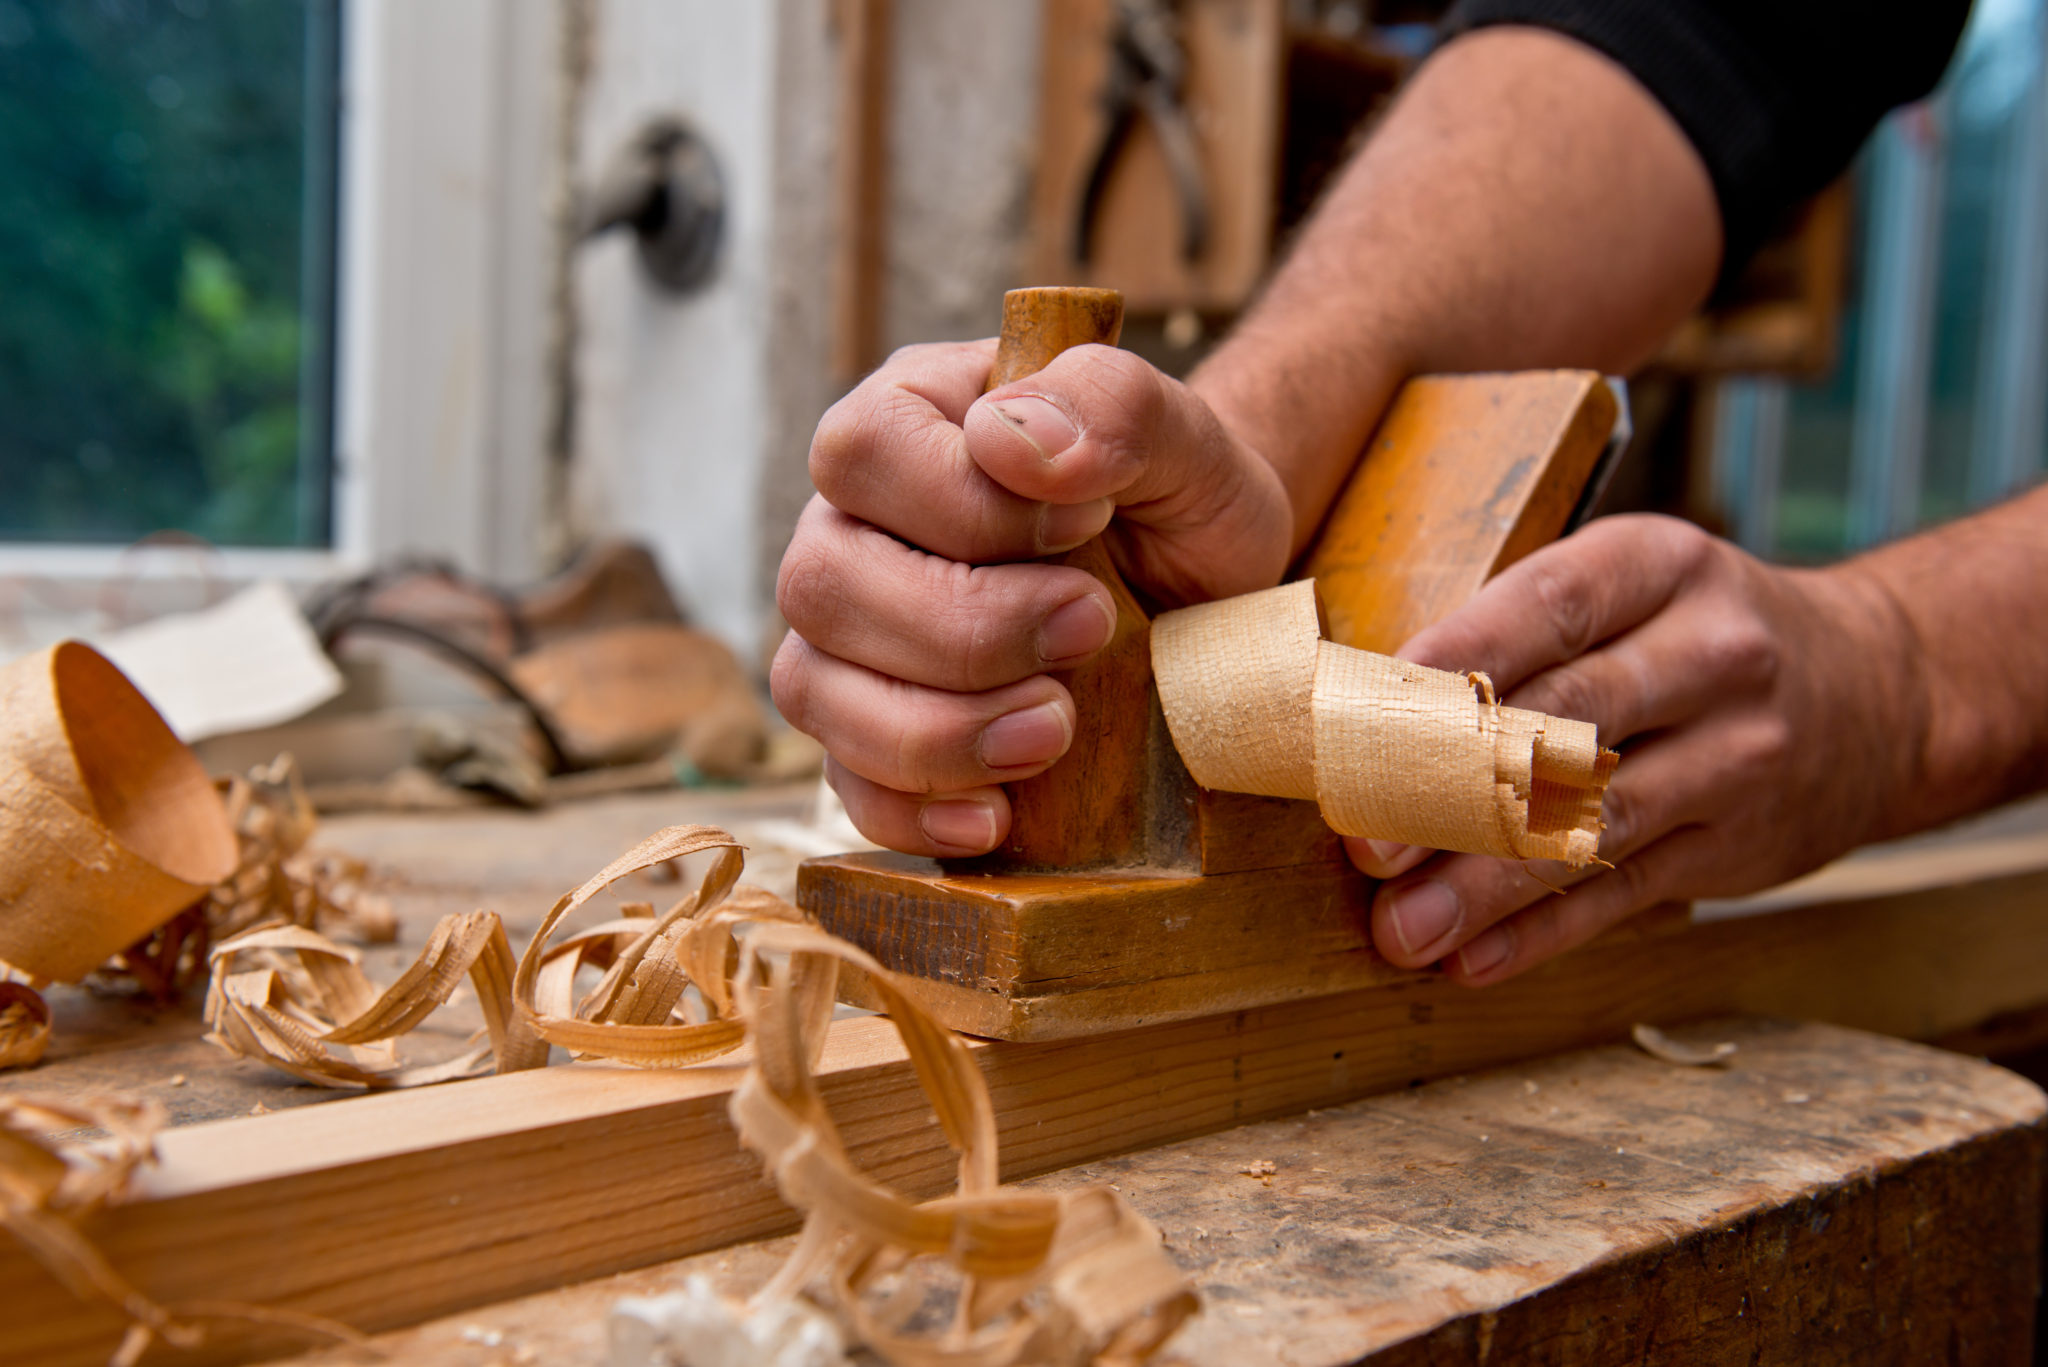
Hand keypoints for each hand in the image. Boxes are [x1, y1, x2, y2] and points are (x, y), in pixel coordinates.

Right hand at [773, 340, 1292, 855]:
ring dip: (938, 729)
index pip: (863, 452)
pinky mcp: (871, 734)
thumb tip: (1008, 439)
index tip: (1087, 528)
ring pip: (814, 690)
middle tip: (1092, 630)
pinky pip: (845, 785)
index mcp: (913, 419)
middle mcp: (853, 525)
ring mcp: (848, 638)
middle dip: (964, 631)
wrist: (1208, 602)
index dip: (967, 507)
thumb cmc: (1181, 503)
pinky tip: (997, 816)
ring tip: (1055, 731)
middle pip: (822, 585)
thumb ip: (1112, 405)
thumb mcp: (1185, 438)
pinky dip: (915, 811)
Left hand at [1349, 514, 1927, 984]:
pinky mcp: (1736, 849)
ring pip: (1592, 828)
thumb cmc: (1686, 632)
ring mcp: (1735, 758)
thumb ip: (1515, 632)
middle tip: (1365, 843)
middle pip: (1566, 726)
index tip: (1363, 715)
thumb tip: (1363, 710)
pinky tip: (1471, 962)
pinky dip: (1542, 935)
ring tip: (1400, 929)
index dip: (1453, 663)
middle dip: (1452, 789)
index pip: (1547, 610)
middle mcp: (1711, 657)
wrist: (1879, 689)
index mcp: (1659, 567)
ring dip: (1485, 887)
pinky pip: (1624, 896)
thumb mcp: (1627, 586)